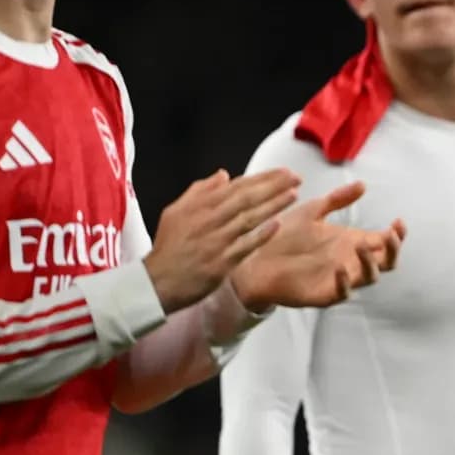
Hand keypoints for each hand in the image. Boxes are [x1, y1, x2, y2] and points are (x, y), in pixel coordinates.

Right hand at [144, 169, 299, 313]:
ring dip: (272, 206)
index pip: (236, 187)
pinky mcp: (221, 263)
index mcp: (199, 206)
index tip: (283, 172)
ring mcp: (216, 242)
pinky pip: (245, 246)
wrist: (158, 281)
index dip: (261, 178)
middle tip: (295, 177)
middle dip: (273, 186)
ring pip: (248, 219)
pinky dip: (261, 235)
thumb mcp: (176, 212)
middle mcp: (209, 221)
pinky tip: (277, 225)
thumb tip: (224, 174)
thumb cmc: (170, 246)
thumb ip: (199, 191)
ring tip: (293, 195)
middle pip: (246, 198)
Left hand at [229, 181, 404, 310]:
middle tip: (389, 235)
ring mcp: (339, 279)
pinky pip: (343, 293)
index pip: (384, 242)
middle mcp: (350, 262)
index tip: (397, 221)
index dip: (396, 234)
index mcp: (351, 243)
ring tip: (361, 244)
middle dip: (393, 249)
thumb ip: (337, 200)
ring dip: (370, 263)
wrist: (254, 258)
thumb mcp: (313, 212)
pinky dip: (345, 282)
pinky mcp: (323, 294)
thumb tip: (363, 185)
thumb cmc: (284, 236)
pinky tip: (339, 267)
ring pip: (370, 277)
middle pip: (385, 262)